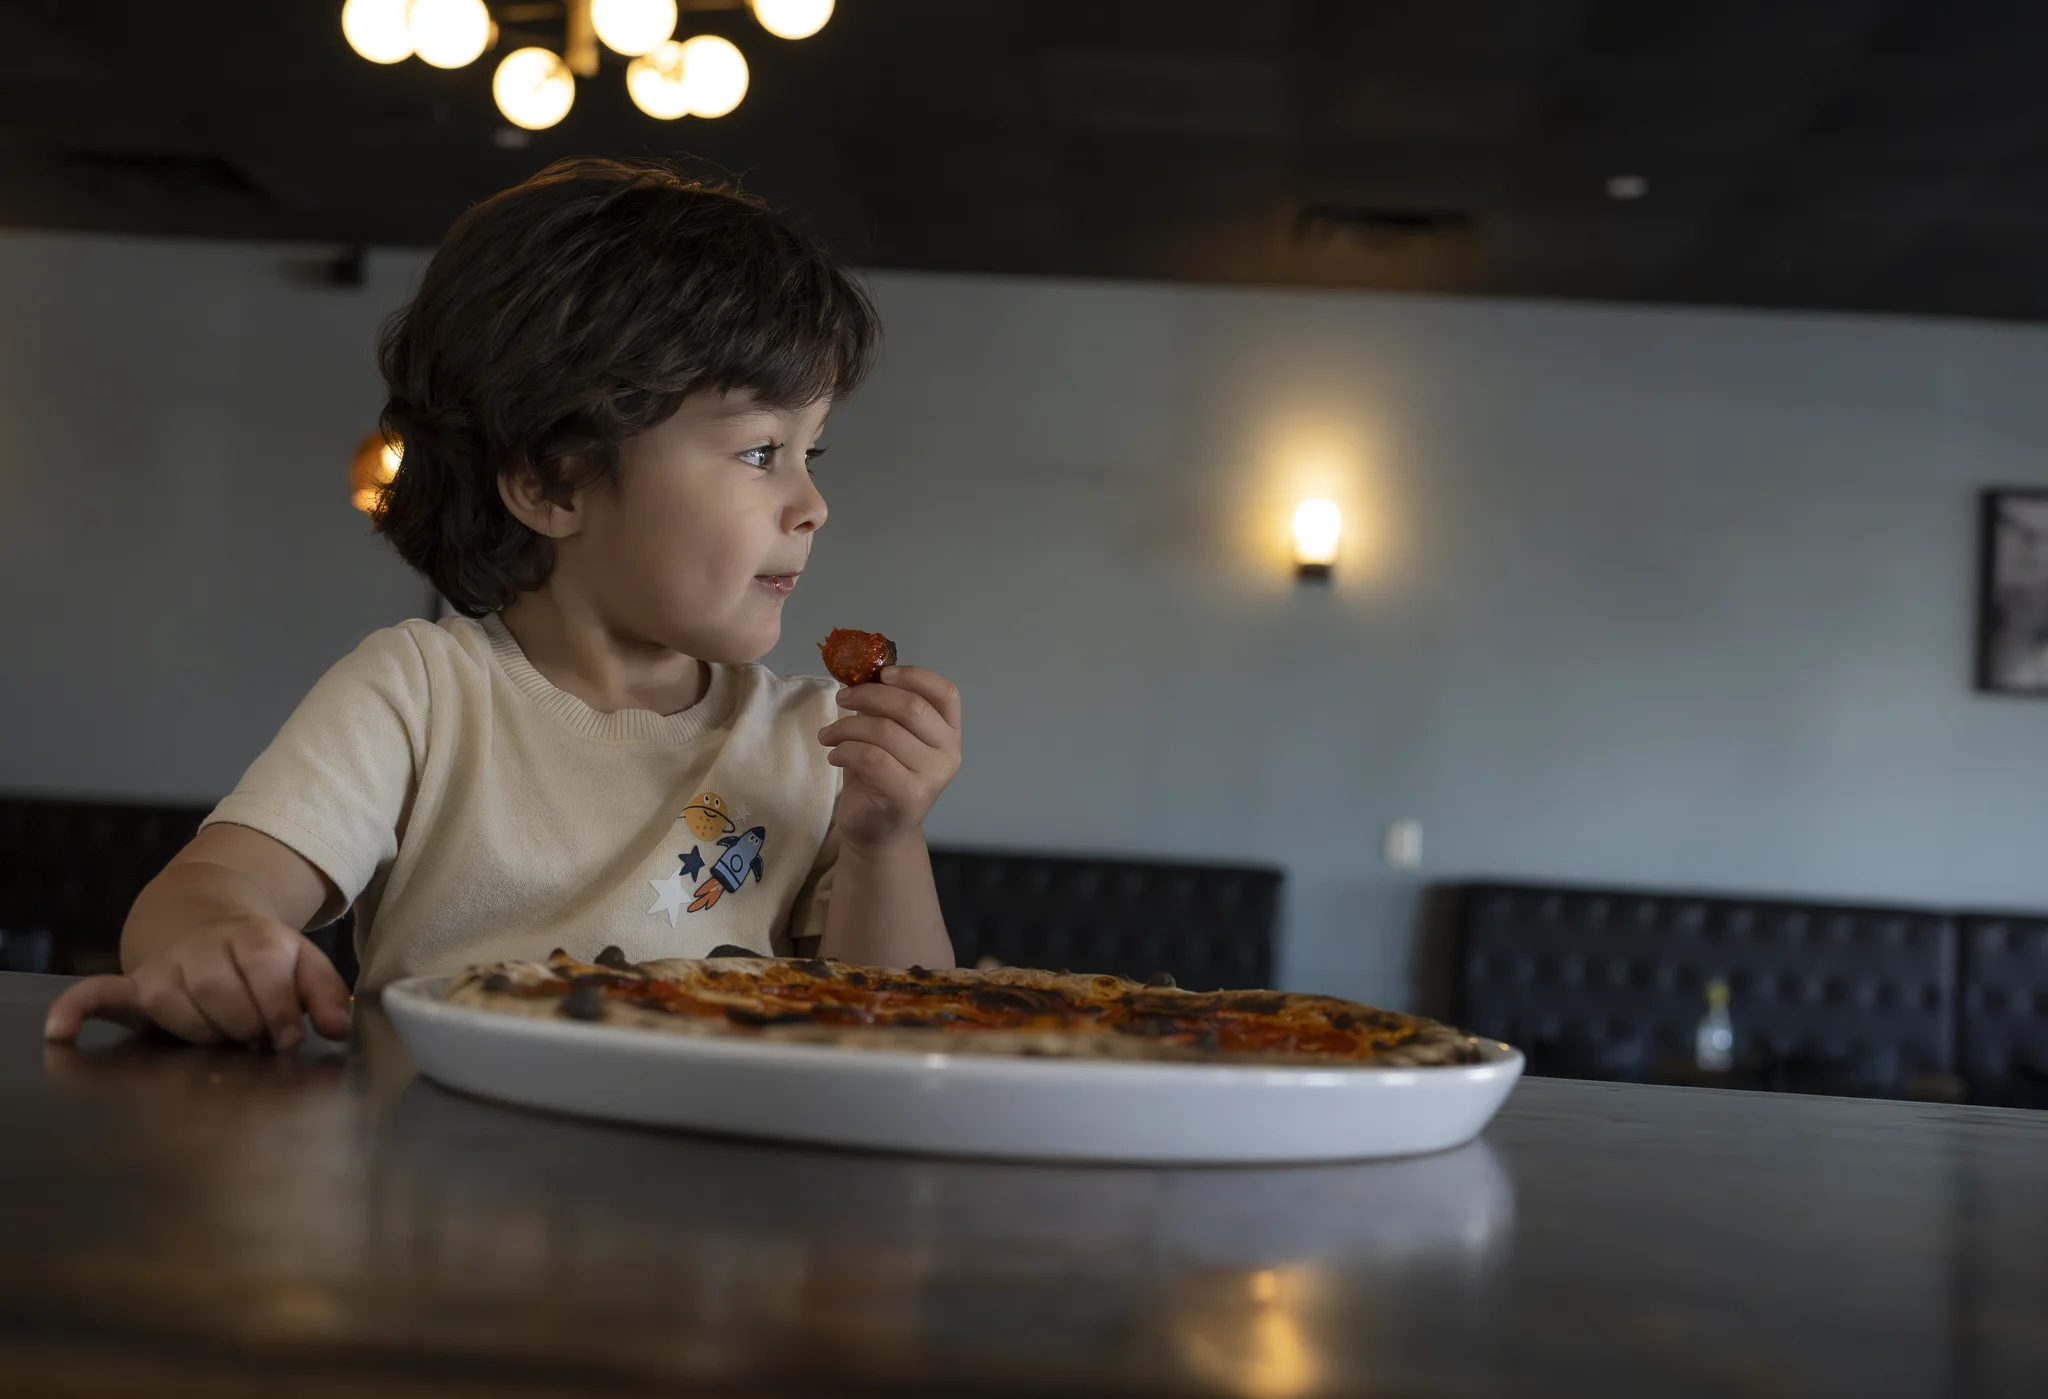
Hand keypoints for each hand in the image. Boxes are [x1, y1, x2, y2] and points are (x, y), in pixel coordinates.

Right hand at [43, 918, 351, 1048]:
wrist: (208, 920)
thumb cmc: (263, 955)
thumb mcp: (304, 963)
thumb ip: (326, 994)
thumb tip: (338, 1029)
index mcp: (255, 938)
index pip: (265, 974)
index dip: (281, 1011)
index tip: (289, 1036)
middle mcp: (205, 947)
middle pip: (220, 995)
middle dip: (244, 1025)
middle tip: (256, 1037)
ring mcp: (166, 965)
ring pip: (175, 1008)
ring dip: (201, 1032)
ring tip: (221, 1035)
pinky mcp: (135, 985)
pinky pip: (100, 993)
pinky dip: (78, 1010)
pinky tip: (59, 1031)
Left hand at [818, 665, 962, 849]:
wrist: (879, 830)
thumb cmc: (882, 776)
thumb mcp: (887, 736)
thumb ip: (885, 707)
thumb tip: (860, 672)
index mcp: (949, 732)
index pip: (945, 693)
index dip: (914, 675)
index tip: (881, 674)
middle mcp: (949, 753)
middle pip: (912, 707)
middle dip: (869, 695)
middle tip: (841, 698)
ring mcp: (932, 776)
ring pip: (885, 731)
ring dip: (847, 726)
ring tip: (829, 735)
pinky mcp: (908, 795)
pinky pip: (871, 757)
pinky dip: (845, 751)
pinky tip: (835, 756)